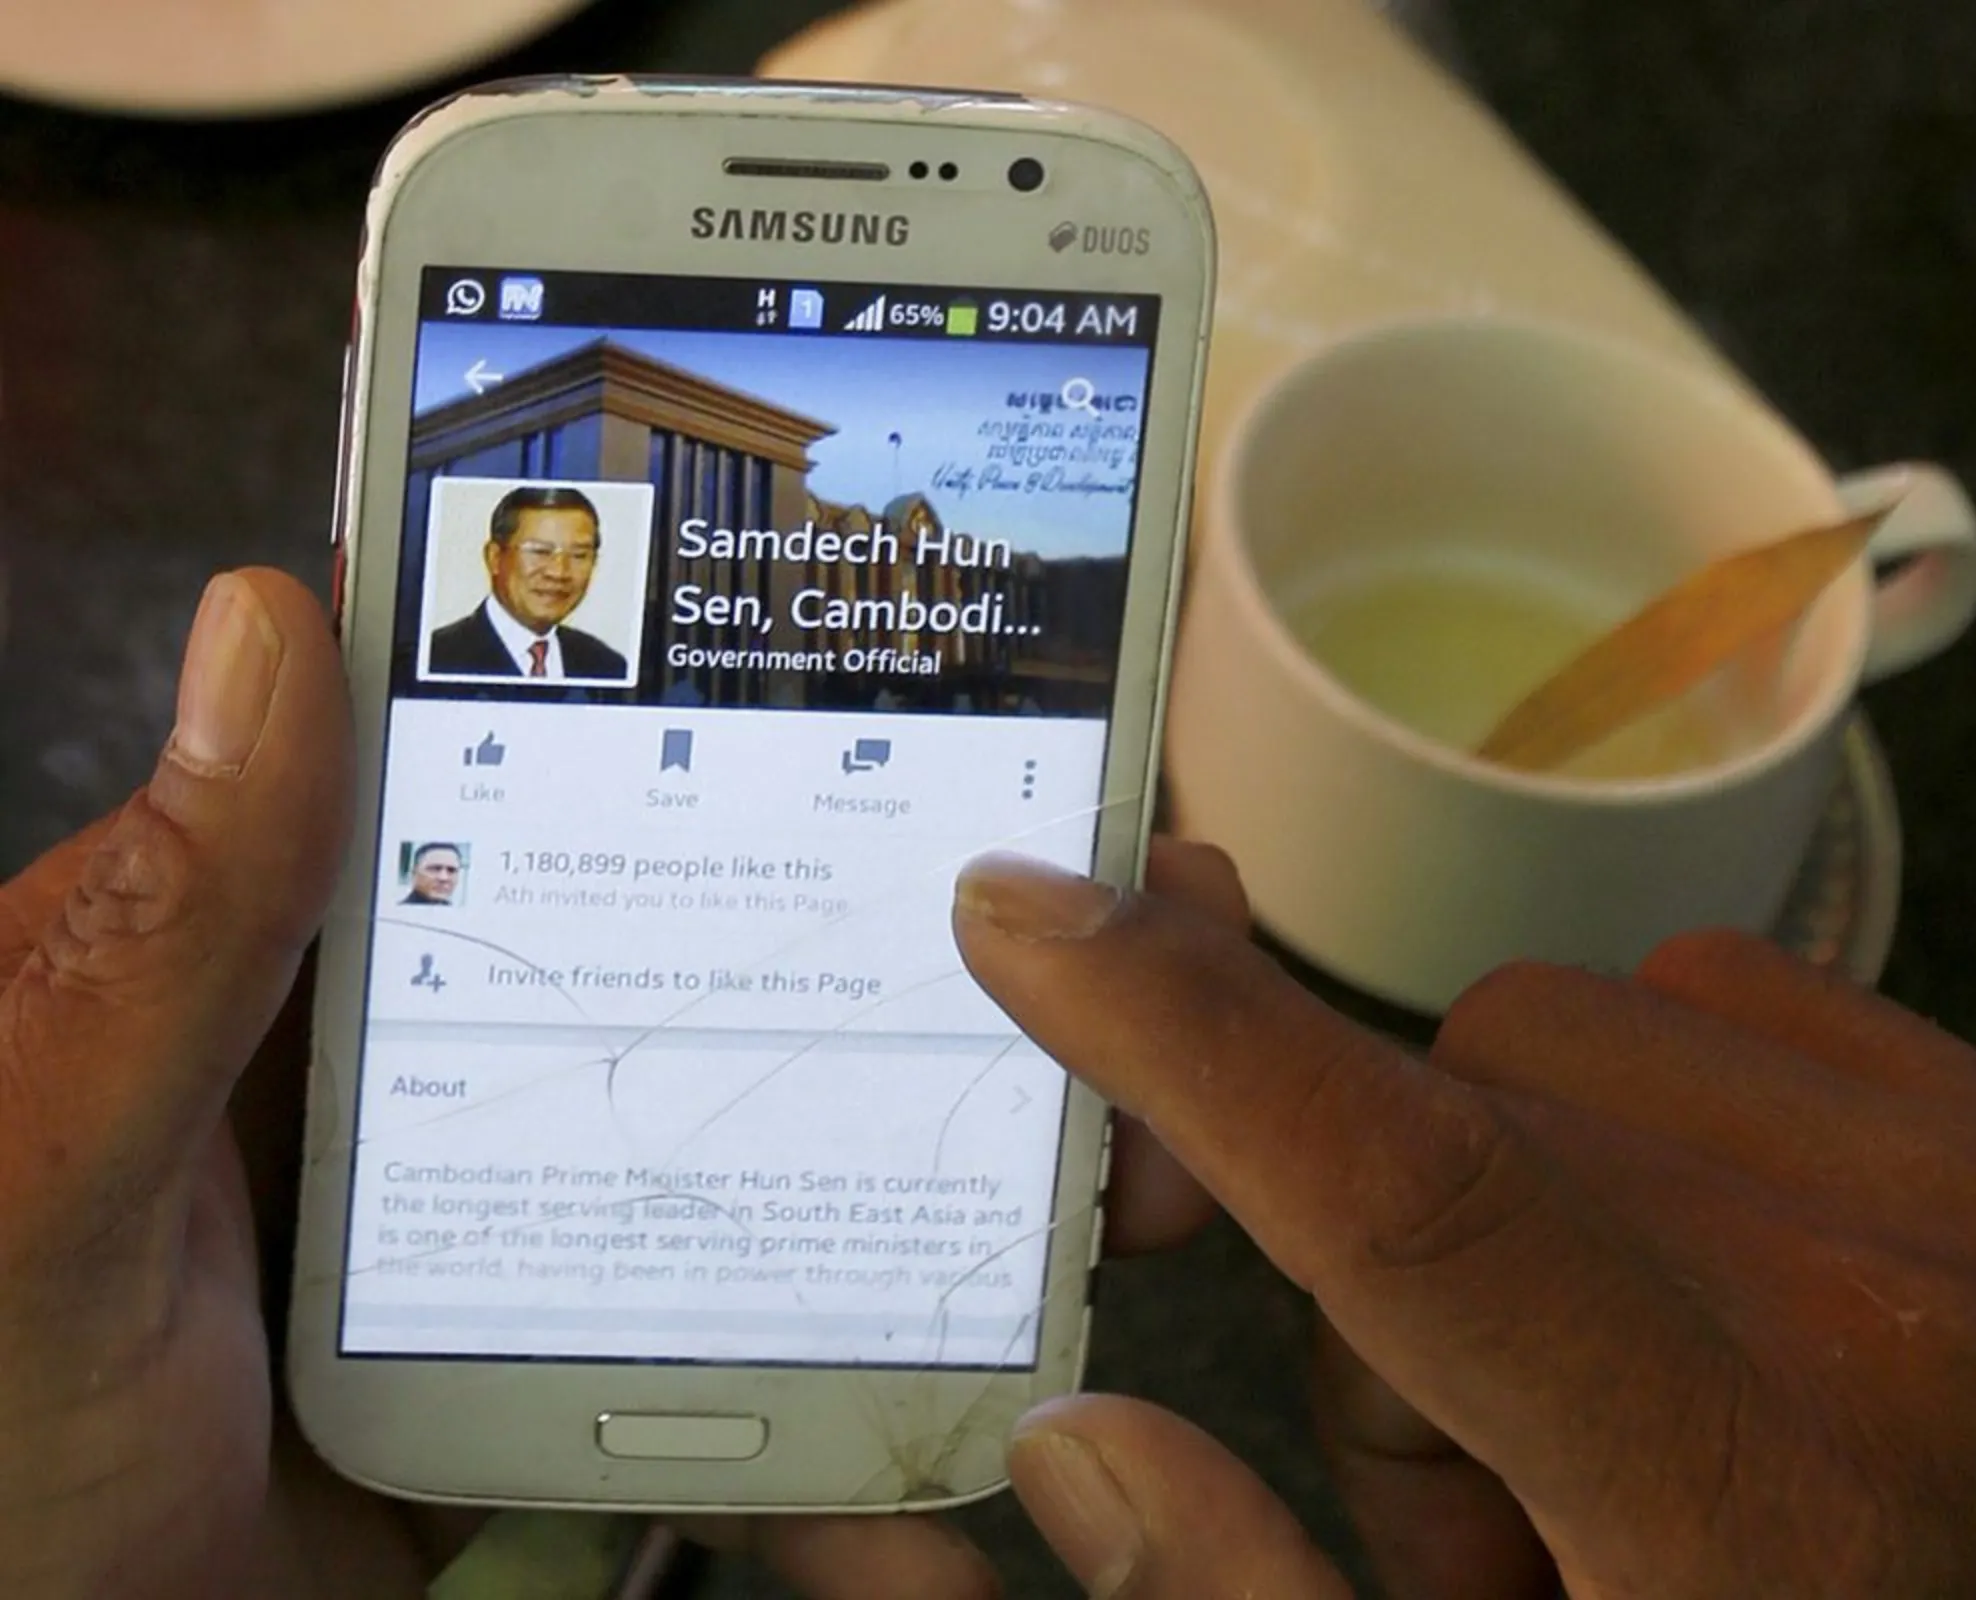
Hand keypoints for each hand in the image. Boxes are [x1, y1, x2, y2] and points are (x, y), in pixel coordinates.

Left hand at [0, 570, 1215, 1599]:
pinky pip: (778, 1379)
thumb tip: (280, 616)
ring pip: (820, 1160)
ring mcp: (566, 1232)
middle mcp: (493, 1056)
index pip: (603, 771)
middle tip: (1155, 918)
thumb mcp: (44, 1171)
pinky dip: (892, 1422)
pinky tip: (985, 1434)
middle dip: (980, 943)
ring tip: (1132, 1178)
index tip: (986, 691)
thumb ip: (159, 934)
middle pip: (773, 957)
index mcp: (357, 948)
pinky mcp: (598, 1395)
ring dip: (991, 1165)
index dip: (793, 714)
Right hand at [952, 851, 1975, 1597]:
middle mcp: (1904, 1317)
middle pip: (1468, 1098)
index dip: (1192, 1038)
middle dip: (1391, 1253)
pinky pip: (1726, 1006)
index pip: (1416, 1199)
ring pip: (1577, 1024)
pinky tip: (1715, 1299)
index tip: (1030, 911)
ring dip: (1522, 1178)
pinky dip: (1653, 1119)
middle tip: (1495, 1481)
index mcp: (1758, 1514)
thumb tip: (1081, 1441)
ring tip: (1623, 1403)